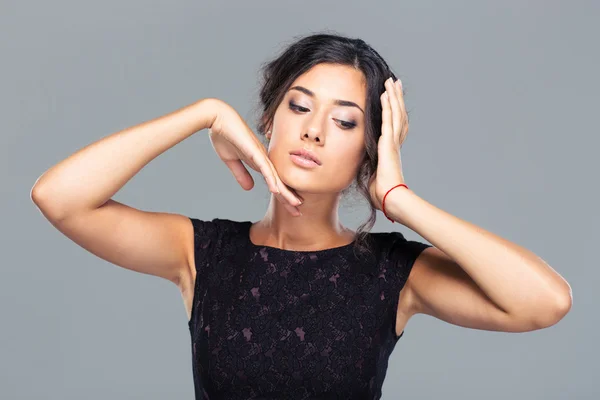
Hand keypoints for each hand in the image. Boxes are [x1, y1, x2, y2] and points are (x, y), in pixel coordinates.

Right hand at [207, 99, 302, 215]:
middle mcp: (264, 159)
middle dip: (289, 198)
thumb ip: (241, 174)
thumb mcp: (232, 161)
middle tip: (298, 213)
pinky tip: (277, 190)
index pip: (274, 182)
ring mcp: (260, 155)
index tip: (291, 208)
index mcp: (259, 162)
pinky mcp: (253, 151)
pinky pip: (264, 168)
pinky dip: (271, 179)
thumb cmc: (224, 136)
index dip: (283, 196)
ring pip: (275, 177)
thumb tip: (250, 188)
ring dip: (285, 192)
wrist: (217, 118)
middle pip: (279, 182)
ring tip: (295, 205)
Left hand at [368, 78, 408, 211]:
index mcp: (390, 150)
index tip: (392, 99)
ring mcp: (393, 141)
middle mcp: (394, 142)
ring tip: (391, 81)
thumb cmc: (381, 193)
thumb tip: (365, 174)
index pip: (395, 125)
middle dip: (396, 98)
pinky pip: (388, 119)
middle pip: (398, 114)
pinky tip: (385, 93)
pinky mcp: (388, 142)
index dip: (395, 111)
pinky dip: (387, 105)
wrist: (389, 197)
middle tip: (394, 82)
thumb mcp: (372, 177)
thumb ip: (370, 170)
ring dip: (393, 96)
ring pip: (395, 113)